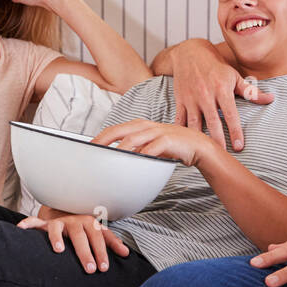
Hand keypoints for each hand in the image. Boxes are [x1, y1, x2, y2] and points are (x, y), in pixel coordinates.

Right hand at [17, 207, 129, 272]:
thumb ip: (111, 241)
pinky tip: (21, 229)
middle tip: (90, 270)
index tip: (104, 268)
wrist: (65, 207)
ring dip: (57, 238)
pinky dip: (28, 224)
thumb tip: (127, 254)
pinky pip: (35, 223)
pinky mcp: (45, 223)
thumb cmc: (84, 225)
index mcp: (90, 224)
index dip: (102, 252)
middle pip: (81, 237)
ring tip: (59, 250)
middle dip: (86, 253)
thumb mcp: (99, 231)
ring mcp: (60, 222)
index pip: (98, 238)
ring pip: (58, 229)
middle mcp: (75, 221)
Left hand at [92, 119, 212, 167]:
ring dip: (120, 148)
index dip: (101, 136)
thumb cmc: (171, 146)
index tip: (89, 146)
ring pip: (134, 138)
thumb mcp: (150, 146)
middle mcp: (146, 126)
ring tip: (110, 158)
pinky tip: (136, 160)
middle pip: (120, 130)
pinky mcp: (169, 140)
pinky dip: (143, 153)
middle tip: (92, 150)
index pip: (116, 129)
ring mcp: (158, 132)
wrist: (197, 145)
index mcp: (140, 126)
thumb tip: (116, 159)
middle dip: (104, 140)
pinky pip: (153, 147)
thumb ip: (135, 149)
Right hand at [169, 41, 271, 150]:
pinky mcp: (180, 100)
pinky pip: (179, 119)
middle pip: (213, 122)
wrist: (189, 53)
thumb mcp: (234, 76)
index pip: (231, 114)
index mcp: (222, 89)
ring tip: (205, 153)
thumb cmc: (216, 66)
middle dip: (218, 140)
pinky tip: (184, 143)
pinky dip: (181, 132)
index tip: (239, 146)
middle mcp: (206, 94)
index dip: (235, 131)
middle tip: (224, 156)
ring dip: (199, 139)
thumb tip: (271, 99)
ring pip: (194, 124)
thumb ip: (251, 91)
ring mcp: (191, 98)